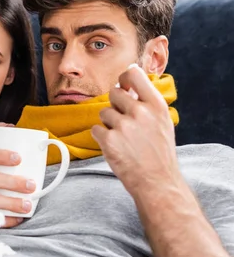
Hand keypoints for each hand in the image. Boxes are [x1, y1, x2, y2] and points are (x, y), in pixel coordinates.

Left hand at [91, 65, 182, 196]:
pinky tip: (116, 147)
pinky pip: (95, 129)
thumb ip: (146, 101)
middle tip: (125, 123)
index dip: (124, 77)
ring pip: (103, 112)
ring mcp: (124, 126)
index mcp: (156, 105)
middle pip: (113, 92)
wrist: (158, 182)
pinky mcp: (109, 139)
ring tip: (124, 139)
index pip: (134, 74)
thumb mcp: (162, 122)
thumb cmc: (159, 152)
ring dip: (109, 124)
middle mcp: (140, 112)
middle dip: (115, 105)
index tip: (123, 85)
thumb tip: (129, 77)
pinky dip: (102, 138)